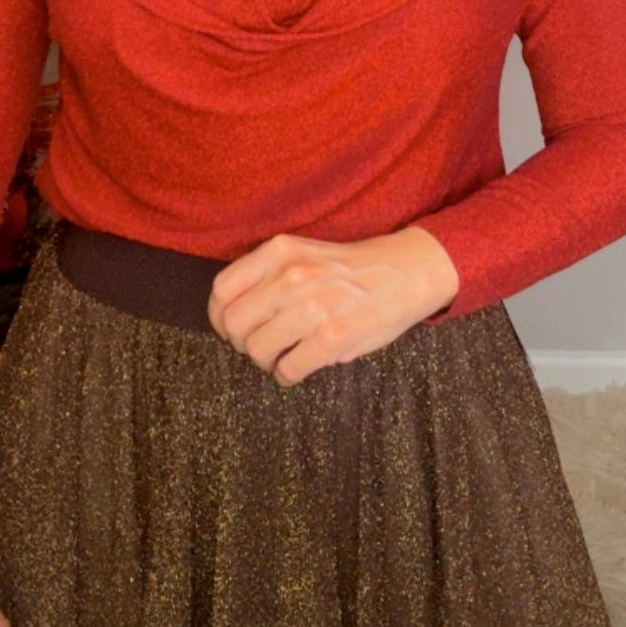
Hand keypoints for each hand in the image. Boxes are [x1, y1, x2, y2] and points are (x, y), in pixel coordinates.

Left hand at [207, 226, 458, 385]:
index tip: (231, 327)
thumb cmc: (350, 268)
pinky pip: (288, 369)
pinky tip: (298, 367)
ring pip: (257, 350)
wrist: (405, 272)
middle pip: (234, 324)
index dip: (220, 316)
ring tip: (281, 356)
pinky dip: (287, 375)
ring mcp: (311, 309)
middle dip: (241, 342)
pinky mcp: (332, 339)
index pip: (222, 289)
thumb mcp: (303, 252)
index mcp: (279, 252)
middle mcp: (291, 277)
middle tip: (259, 345)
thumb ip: (267, 273)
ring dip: (265, 361)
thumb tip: (232, 312)